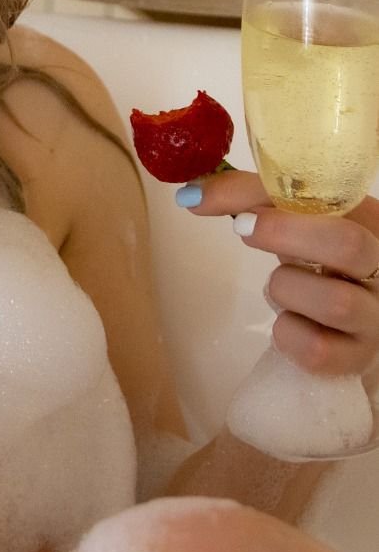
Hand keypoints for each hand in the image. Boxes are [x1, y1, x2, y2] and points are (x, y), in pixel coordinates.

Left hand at [180, 170, 378, 379]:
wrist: (346, 320)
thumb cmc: (316, 258)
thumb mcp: (291, 219)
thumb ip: (247, 198)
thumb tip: (190, 196)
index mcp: (369, 221)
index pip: (328, 196)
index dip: (266, 193)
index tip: (208, 196)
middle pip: (347, 244)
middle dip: (283, 233)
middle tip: (242, 229)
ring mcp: (375, 317)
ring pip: (335, 303)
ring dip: (286, 289)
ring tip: (280, 285)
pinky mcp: (358, 358)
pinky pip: (319, 350)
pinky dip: (288, 334)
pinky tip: (286, 322)